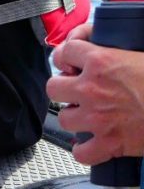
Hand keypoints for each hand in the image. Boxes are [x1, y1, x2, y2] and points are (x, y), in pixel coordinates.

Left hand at [48, 23, 143, 164]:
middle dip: (65, 89)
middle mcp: (93, 88)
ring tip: (88, 115)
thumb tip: (95, 35)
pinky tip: (92, 143)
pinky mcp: (111, 143)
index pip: (64, 51)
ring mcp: (98, 117)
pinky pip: (81, 152)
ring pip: (64, 118)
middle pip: (54, 87)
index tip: (71, 62)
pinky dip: (85, 150)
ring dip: (75, 117)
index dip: (67, 56)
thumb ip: (115, 45)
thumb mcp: (141, 51)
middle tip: (79, 90)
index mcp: (101, 61)